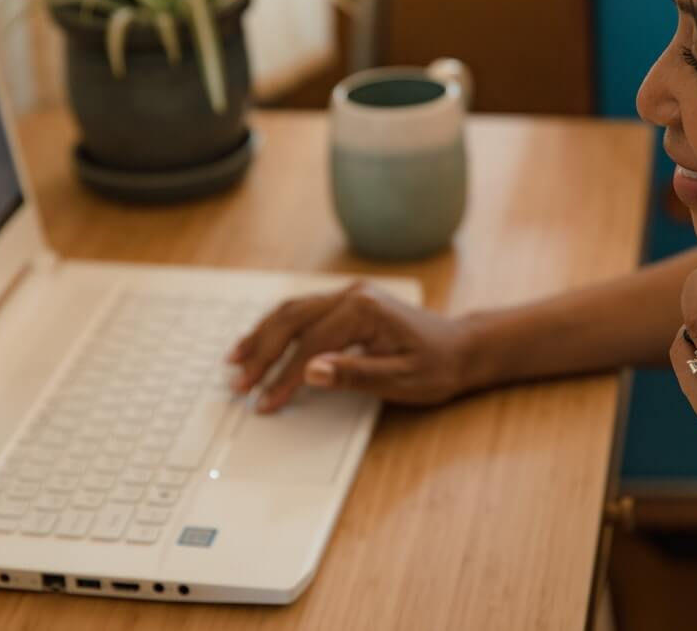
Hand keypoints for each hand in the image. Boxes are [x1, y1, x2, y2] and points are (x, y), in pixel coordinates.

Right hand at [227, 282, 475, 411]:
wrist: (461, 349)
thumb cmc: (436, 367)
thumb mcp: (401, 380)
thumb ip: (355, 375)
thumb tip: (311, 371)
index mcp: (364, 310)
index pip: (310, 346)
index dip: (284, 377)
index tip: (265, 402)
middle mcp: (353, 294)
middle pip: (292, 321)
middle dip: (261, 353)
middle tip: (239, 383)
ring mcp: (349, 294)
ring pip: (292, 311)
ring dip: (261, 335)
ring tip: (236, 360)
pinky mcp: (348, 301)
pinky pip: (302, 310)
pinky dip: (277, 326)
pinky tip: (260, 340)